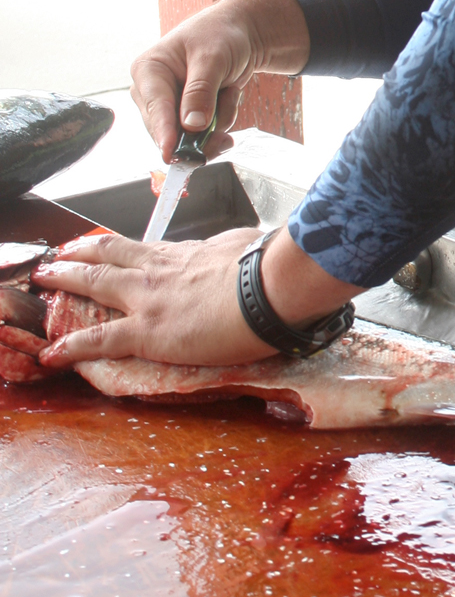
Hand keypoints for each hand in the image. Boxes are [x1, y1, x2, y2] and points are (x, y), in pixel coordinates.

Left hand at [36, 226, 358, 368]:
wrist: (268, 288)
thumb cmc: (267, 267)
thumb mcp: (249, 245)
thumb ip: (239, 247)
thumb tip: (253, 242)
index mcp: (185, 253)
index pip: (143, 248)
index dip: (119, 247)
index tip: (104, 246)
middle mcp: (158, 270)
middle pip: (108, 254)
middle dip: (79, 254)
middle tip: (57, 257)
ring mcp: (148, 298)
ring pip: (94, 282)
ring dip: (64, 279)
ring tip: (44, 279)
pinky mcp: (146, 331)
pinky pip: (99, 339)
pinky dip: (70, 346)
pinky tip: (51, 353)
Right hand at [130, 0, 310, 162]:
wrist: (242, 33)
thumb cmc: (221, 34)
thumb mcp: (212, 57)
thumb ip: (200, 91)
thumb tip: (191, 125)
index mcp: (148, 70)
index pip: (154, 107)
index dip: (164, 132)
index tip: (170, 152)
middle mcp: (153, 92)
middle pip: (169, 131)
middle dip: (200, 130)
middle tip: (225, 120)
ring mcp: (171, 107)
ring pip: (189, 138)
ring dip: (216, 122)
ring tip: (228, 91)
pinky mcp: (188, 116)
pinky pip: (204, 136)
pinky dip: (222, 122)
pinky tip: (228, 97)